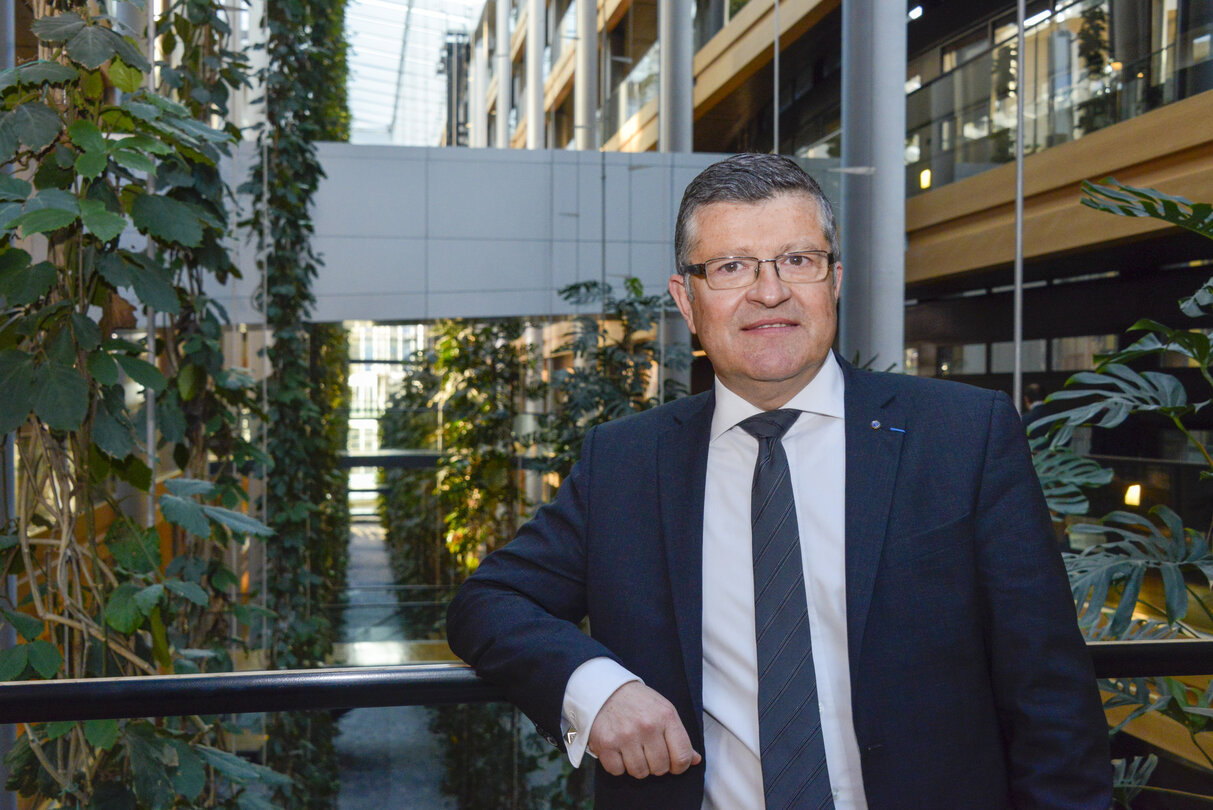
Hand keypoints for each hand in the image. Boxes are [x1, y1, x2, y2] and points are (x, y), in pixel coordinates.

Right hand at [587, 681, 702, 777]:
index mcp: (666, 716)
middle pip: (660, 768)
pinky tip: (618, 750)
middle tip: (648, 751)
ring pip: (640, 772)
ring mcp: (626, 736)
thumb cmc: (638, 702)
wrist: (605, 688)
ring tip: (632, 749)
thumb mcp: (664, 710)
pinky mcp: (606, 744)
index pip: (682, 757)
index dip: (679, 766)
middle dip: (655, 764)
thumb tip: (695, 760)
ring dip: (637, 765)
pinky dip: (618, 765)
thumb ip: (679, 736)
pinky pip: (618, 771)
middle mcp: (647, 726)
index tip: (673, 764)